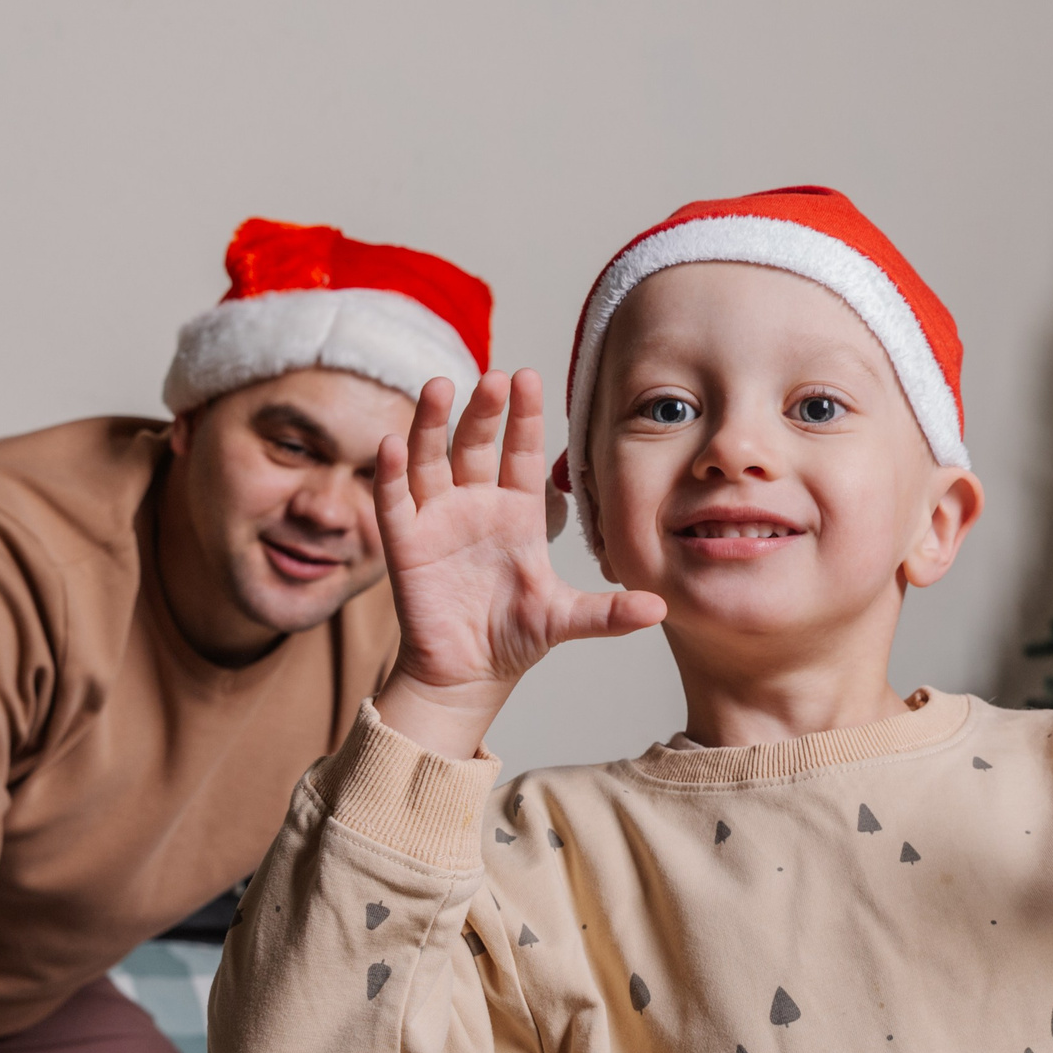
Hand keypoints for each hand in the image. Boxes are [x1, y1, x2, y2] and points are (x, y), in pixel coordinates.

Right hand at [374, 371, 666, 757]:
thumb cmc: (515, 638)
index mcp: (518, 512)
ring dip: (431, 424)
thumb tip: (661, 609)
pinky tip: (392, 444)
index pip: (521, 452)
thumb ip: (609, 612)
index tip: (529, 376)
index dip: (524, 417)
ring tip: (438, 387)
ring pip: (431, 459)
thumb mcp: (566, 619)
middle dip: (484, 411)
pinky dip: (391, 473)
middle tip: (494, 378)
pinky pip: (395, 501)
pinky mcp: (406, 544)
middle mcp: (476, 505)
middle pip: (477, 444)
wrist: (468, 676)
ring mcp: (438, 519)